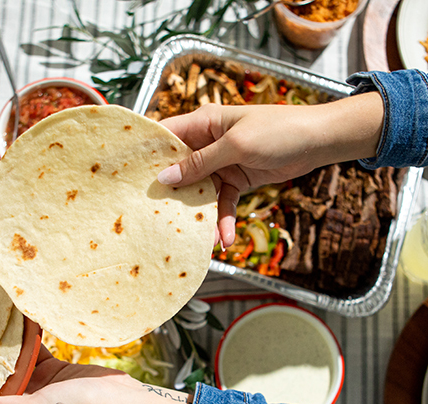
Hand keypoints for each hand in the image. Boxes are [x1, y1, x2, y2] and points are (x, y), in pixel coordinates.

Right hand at [158, 93, 382, 246]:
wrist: (318, 142)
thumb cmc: (278, 130)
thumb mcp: (235, 146)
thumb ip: (200, 163)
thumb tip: (165, 178)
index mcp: (203, 123)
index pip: (166, 135)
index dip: (147, 153)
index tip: (128, 174)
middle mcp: (207, 143)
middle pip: (178, 169)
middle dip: (169, 192)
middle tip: (153, 214)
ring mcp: (220, 163)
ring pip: (199, 192)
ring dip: (199, 214)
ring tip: (196, 236)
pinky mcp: (235, 181)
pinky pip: (222, 203)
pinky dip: (222, 220)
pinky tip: (225, 238)